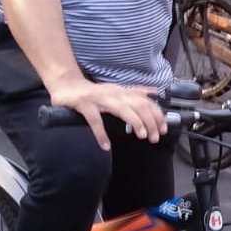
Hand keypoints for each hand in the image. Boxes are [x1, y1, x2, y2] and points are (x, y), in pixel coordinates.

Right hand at [49, 77, 165, 150]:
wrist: (66, 84)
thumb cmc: (93, 91)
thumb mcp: (116, 90)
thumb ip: (135, 92)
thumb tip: (154, 92)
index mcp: (122, 92)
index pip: (145, 102)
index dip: (156, 114)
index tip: (164, 128)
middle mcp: (114, 93)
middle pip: (138, 105)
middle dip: (150, 121)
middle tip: (155, 137)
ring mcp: (99, 98)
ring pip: (122, 109)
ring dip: (134, 122)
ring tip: (142, 135)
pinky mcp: (84, 104)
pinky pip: (94, 120)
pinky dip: (100, 133)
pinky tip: (105, 145)